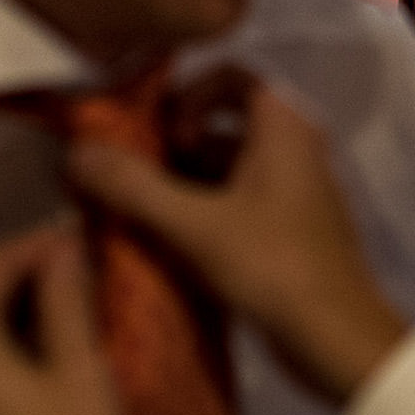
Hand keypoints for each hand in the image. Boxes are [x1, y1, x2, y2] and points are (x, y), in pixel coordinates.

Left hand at [0, 228, 130, 414]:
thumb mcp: (81, 371)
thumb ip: (65, 299)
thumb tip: (61, 249)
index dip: (38, 245)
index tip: (83, 238)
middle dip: (23, 277)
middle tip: (81, 270)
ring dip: (13, 315)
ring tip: (71, 309)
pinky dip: (1, 352)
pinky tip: (45, 356)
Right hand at [67, 84, 408, 405]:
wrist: (337, 338)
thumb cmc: (273, 265)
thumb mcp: (195, 224)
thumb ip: (135, 186)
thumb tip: (77, 154)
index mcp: (284, 126)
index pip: (230, 76)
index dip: (188, 95)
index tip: (162, 134)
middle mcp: (295, 148)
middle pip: (222, 124)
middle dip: (172, 146)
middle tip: (134, 176)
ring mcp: (295, 191)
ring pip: (227, 169)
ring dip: (183, 184)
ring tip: (138, 212)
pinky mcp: (289, 231)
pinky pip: (238, 203)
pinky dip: (203, 212)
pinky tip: (168, 244)